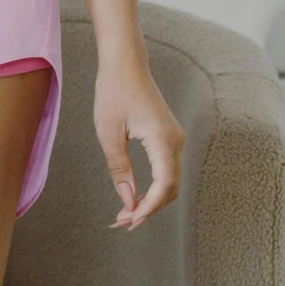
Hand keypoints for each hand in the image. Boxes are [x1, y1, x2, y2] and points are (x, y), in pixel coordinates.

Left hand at [95, 58, 182, 229]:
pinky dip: (152, 187)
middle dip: (147, 209)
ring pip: (169, 182)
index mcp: (163, 140)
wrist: (126, 63)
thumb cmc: (113, 91)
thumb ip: (119, 168)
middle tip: (120, 222)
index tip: (128, 220)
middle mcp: (176, 142)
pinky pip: (166, 170)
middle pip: (169, 189)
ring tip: (124, 214)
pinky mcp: (169, 138)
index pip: (163, 186)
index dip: (148, 207)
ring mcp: (175, 140)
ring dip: (150, 200)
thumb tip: (127, 200)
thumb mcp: (108, 132)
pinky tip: (133, 195)